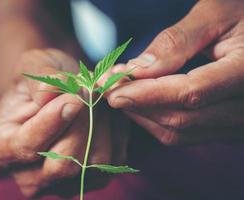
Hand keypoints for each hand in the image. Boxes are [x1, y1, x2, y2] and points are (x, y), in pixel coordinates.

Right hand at [0, 49, 128, 196]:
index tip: (74, 96)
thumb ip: (38, 79)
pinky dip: (116, 132)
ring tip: (98, 98)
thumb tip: (51, 92)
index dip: (53, 121)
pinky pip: (114, 160)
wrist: (59, 94)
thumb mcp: (33, 66)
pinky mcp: (92, 180)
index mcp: (0, 149)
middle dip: (83, 123)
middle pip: (62, 163)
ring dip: (102, 124)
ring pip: (93, 164)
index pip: (27, 145)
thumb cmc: (41, 82)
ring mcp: (62, 184)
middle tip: (91, 91)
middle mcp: (28, 176)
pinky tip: (108, 111)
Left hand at [106, 0, 243, 144]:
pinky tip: (141, 103)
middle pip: (181, 119)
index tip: (113, 90)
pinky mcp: (227, 125)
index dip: (146, 94)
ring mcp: (238, 121)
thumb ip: (177, 42)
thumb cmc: (242, 11)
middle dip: (138, 105)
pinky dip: (157, 120)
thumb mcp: (215, 14)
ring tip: (121, 93)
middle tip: (108, 88)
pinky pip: (186, 134)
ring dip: (144, 115)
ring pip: (180, 132)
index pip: (190, 93)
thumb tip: (138, 69)